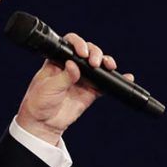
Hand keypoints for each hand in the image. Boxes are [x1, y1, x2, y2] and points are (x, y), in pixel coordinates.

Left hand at [15, 33, 133, 145]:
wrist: (44, 123)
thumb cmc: (39, 102)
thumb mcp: (49, 88)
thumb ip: (63, 76)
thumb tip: (74, 65)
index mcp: (58, 60)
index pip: (71, 44)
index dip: (79, 44)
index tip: (83, 53)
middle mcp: (72, 66)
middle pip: (89, 51)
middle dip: (95, 53)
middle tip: (95, 63)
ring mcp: (83, 78)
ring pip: (98, 65)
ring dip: (106, 62)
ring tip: (109, 66)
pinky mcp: (91, 91)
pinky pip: (105, 83)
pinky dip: (116, 80)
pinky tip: (126, 77)